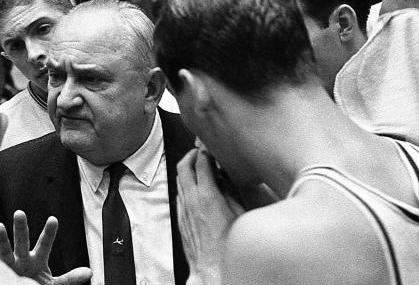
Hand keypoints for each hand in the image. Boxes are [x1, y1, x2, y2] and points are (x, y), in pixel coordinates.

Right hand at [0, 211, 90, 284]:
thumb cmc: (36, 284)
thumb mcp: (55, 284)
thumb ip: (70, 279)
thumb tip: (89, 273)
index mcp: (38, 259)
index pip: (45, 243)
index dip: (49, 232)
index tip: (54, 219)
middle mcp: (22, 259)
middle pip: (22, 240)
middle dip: (21, 227)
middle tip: (20, 212)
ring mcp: (10, 266)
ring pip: (5, 250)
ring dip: (2, 239)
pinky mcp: (1, 274)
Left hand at [178, 146, 244, 284]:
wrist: (212, 269)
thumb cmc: (229, 245)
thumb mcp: (238, 213)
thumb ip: (230, 191)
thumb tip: (224, 176)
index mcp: (207, 195)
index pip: (201, 162)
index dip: (206, 152)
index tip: (211, 148)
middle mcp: (191, 199)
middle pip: (184, 166)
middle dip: (191, 155)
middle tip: (200, 152)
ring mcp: (183, 209)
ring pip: (180, 180)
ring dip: (188, 170)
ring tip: (199, 167)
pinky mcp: (180, 219)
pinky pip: (180, 194)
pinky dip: (186, 186)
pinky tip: (196, 188)